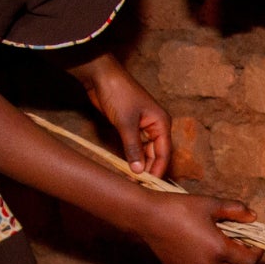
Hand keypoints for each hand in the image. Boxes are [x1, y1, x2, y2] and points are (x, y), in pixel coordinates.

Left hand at [74, 54, 170, 176]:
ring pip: (144, 152)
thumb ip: (133, 148)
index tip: (150, 186)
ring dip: (138, 165)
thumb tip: (138, 171)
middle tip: (138, 186)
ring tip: (131, 181)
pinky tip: (125, 168)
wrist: (100, 76)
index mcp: (161, 123)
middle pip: (155, 154)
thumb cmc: (118, 94)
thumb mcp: (126, 123)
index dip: (158, 170)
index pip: (164, 152)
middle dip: (148, 169)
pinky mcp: (129, 127)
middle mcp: (155, 126)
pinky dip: (130, 157)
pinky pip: (133, 147)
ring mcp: (142, 127)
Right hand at [137, 193, 261, 263]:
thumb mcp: (211, 204)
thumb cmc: (180, 208)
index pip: (248, 262)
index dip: (256, 254)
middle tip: (241, 245)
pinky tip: (204, 251)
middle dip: (243, 260)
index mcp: (218, 250)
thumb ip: (235, 210)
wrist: (147, 217)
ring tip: (223, 249)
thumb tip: (253, 217)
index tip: (256, 245)